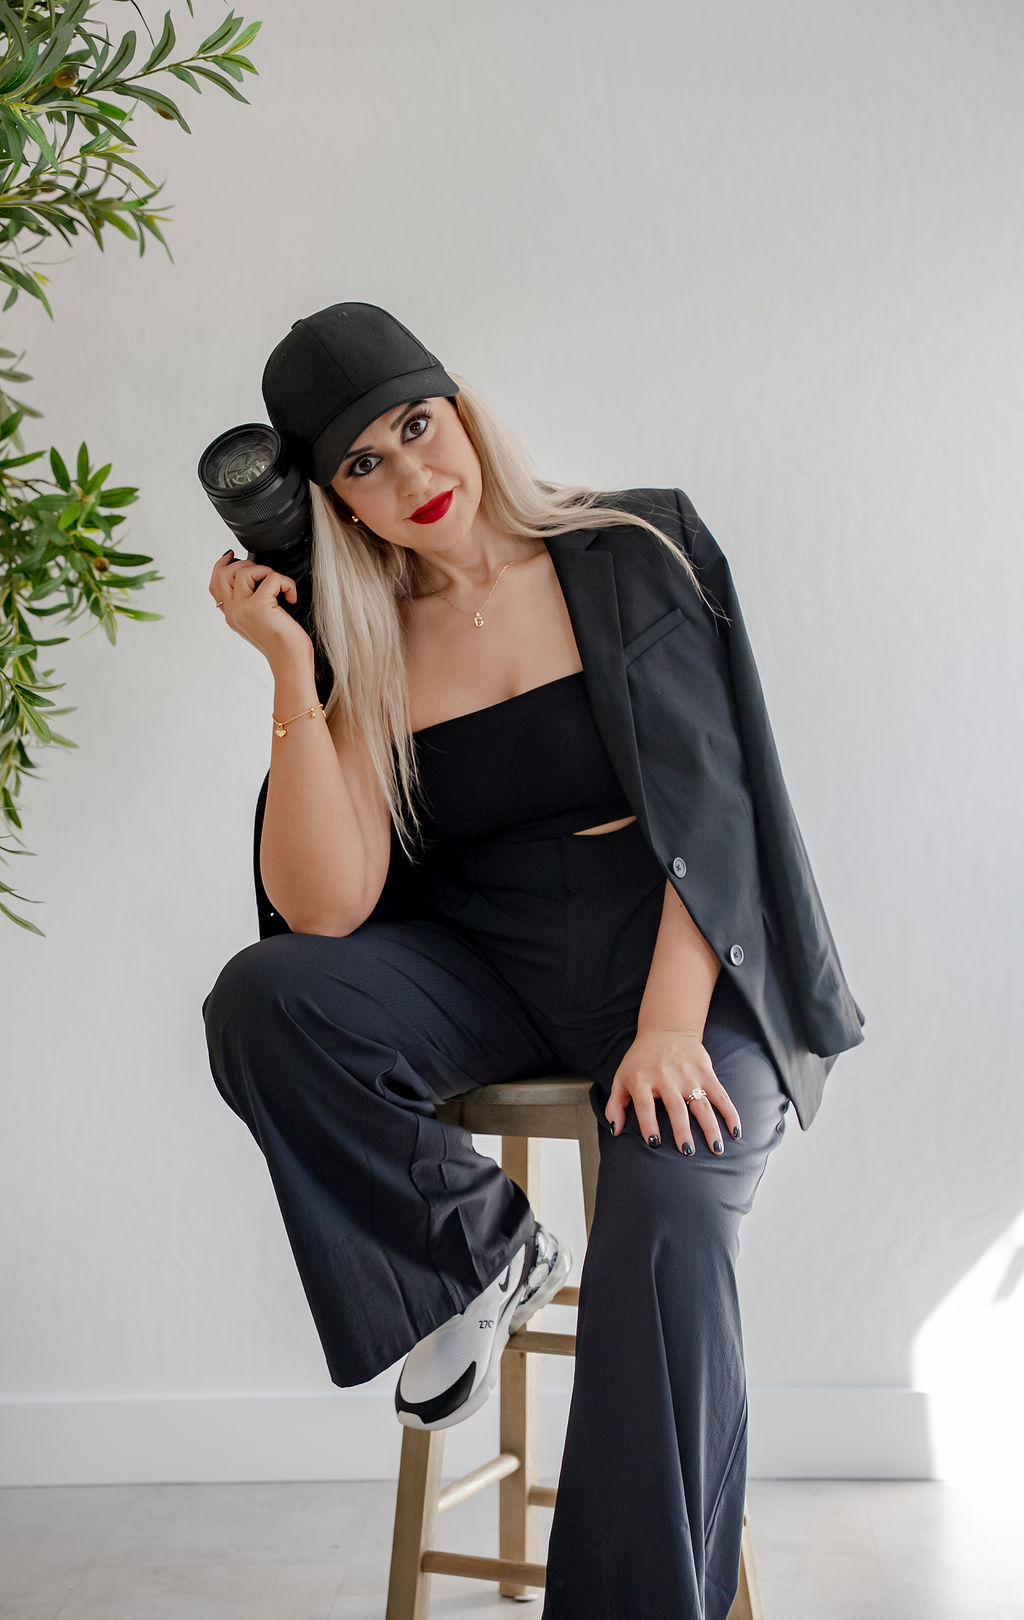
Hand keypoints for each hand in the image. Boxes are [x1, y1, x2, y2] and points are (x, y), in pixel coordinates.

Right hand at [209, 549, 313, 665]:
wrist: (291, 662)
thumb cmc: (284, 644)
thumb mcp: (261, 621)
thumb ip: (251, 603)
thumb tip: (253, 578)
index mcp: (232, 615)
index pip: (215, 585)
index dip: (221, 566)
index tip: (231, 555)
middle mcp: (233, 611)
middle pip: (224, 573)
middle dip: (245, 564)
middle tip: (265, 573)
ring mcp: (242, 608)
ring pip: (244, 571)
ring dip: (266, 571)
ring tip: (279, 587)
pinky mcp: (258, 605)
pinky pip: (271, 577)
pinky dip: (286, 583)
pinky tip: (291, 597)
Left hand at [604, 1027, 741, 1154]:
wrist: (666, 1029)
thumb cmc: (641, 1060)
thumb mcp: (621, 1078)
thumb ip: (615, 1105)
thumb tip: (615, 1131)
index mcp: (642, 1079)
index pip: (645, 1105)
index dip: (648, 1125)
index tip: (655, 1144)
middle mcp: (666, 1077)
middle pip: (676, 1107)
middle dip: (682, 1131)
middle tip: (688, 1152)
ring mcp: (688, 1074)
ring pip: (701, 1104)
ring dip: (710, 1127)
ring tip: (715, 1149)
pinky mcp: (705, 1071)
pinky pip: (720, 1095)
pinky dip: (730, 1113)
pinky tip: (735, 1131)